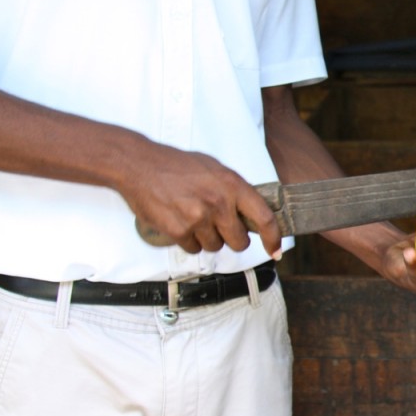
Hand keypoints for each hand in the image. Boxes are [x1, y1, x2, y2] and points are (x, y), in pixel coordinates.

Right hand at [119, 146, 282, 257]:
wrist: (140, 165)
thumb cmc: (178, 165)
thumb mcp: (215, 169)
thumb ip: (235, 191)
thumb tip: (253, 212)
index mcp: (233, 185)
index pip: (264, 218)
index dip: (273, 238)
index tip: (275, 250)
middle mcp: (219, 203)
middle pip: (239, 242)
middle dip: (232, 239)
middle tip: (220, 227)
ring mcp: (198, 218)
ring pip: (215, 246)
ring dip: (207, 238)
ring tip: (193, 216)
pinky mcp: (179, 230)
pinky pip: (193, 249)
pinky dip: (188, 241)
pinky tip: (180, 221)